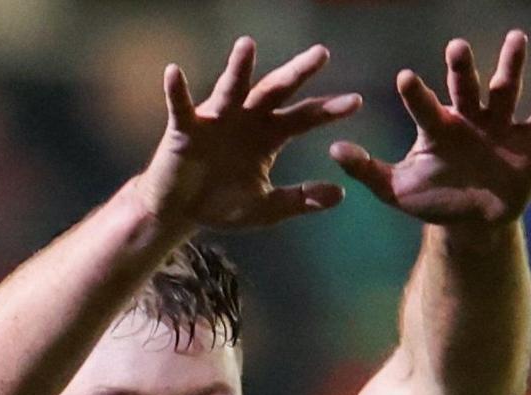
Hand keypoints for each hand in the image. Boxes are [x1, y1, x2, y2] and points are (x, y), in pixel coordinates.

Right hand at [136, 37, 362, 230]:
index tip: (356, 102)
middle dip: (298, 73)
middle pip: (276, 91)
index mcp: (269, 136)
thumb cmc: (222, 204)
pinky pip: (181, 106)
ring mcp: (216, 119)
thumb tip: (340, 194)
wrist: (180, 213)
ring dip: (239, 68)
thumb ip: (299, 200)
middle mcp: (246, 119)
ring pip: (231, 88)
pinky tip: (174, 72)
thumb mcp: (266, 208)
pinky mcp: (184, 128)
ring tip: (247, 45)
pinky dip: (177, 90)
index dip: (327, 110)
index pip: (304, 118)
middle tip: (322, 54)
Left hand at [331, 31, 530, 229]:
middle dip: (461, 68)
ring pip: (506, 90)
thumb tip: (333, 151)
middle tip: (455, 47)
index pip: (424, 106)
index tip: (404, 78)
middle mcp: (469, 117)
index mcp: (437, 127)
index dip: (416, 94)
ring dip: (511, 66)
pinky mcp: (530, 141)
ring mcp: (501, 126)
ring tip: (516, 39)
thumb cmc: (433, 199)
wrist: (473, 222)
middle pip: (464, 87)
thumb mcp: (397, 191)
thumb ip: (368, 171)